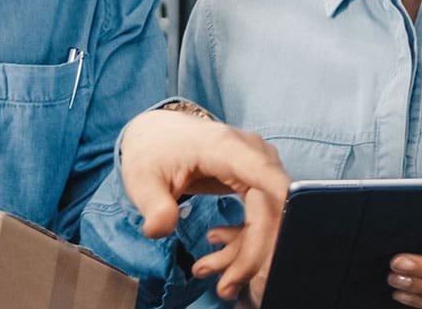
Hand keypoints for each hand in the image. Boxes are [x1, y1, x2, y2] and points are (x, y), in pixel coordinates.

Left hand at [117, 109, 290, 303]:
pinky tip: (216, 249)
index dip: (279, 211)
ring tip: (210, 272)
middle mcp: (252, 153)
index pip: (265, 178)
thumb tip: (158, 230)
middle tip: (225, 287)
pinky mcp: (258, 179)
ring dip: (247, 252)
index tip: (276, 249)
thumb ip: (153, 205)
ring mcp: (259, 165)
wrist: (157, 135)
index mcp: (225, 146)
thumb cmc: (152, 152)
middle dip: (253, 254)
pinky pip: (264, 216)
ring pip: (272, 217)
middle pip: (271, 209)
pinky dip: (246, 241)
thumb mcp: (142, 179)